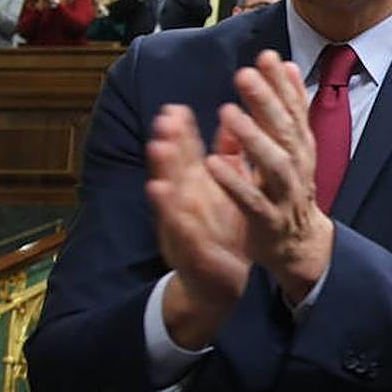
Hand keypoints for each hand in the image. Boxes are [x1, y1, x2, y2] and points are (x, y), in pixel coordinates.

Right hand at [146, 105, 250, 348]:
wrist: (219, 283)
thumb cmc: (222, 232)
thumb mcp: (225, 192)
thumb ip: (226, 159)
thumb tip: (231, 124)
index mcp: (196, 188)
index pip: (188, 156)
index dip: (182, 133)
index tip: (176, 107)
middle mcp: (185, 203)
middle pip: (176, 169)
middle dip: (170, 144)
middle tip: (164, 118)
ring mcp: (184, 226)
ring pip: (173, 196)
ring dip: (165, 173)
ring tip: (159, 148)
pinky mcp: (190, 250)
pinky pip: (182, 230)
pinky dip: (174, 214)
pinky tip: (163, 195)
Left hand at [204, 50, 334, 304]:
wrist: (299, 244)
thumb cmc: (288, 188)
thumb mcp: (293, 146)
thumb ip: (288, 108)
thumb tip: (286, 64)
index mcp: (301, 149)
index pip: (295, 111)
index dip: (283, 85)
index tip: (267, 57)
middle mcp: (298, 168)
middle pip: (285, 132)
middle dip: (266, 102)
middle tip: (244, 75)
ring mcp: (285, 194)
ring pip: (274, 164)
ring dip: (252, 138)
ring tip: (228, 112)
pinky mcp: (268, 220)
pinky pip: (252, 200)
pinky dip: (234, 182)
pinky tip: (214, 163)